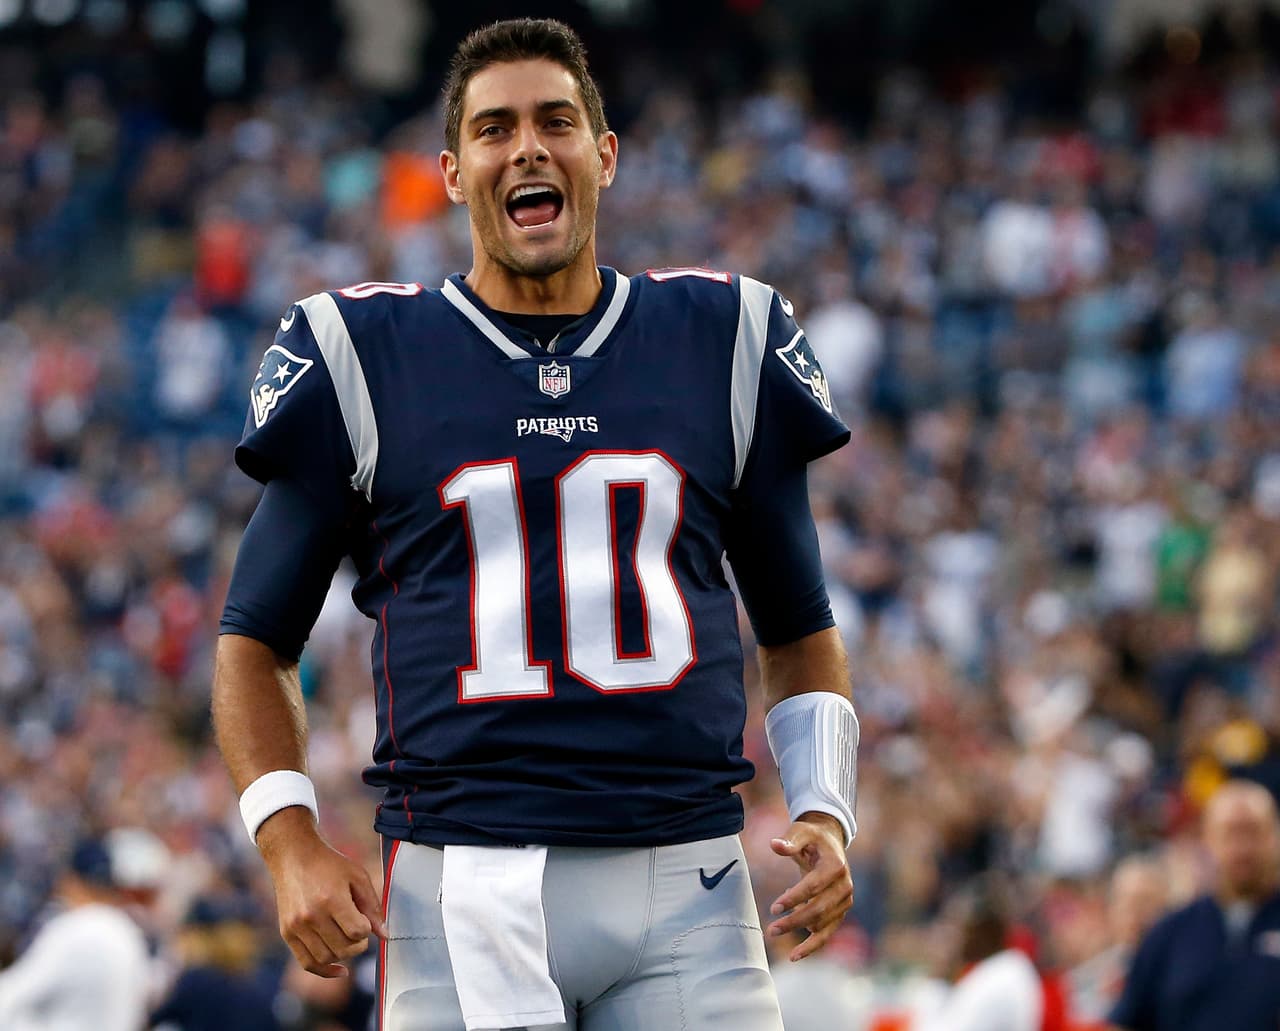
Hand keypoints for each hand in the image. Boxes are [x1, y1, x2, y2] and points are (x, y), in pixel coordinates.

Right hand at [258, 807, 388, 977]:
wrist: (294, 857)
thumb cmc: (330, 864)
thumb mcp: (358, 876)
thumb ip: (373, 906)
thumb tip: (385, 935)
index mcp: (331, 899)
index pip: (358, 932)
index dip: (366, 929)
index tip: (364, 918)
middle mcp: (311, 916)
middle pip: (344, 949)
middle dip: (358, 943)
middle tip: (358, 928)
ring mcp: (296, 926)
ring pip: (327, 958)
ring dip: (343, 954)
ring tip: (345, 937)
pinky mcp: (287, 933)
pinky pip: (307, 962)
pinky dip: (324, 970)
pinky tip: (340, 970)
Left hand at [766, 812, 852, 961]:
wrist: (830, 843)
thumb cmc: (812, 838)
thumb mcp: (801, 832)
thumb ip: (789, 840)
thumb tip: (774, 844)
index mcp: (835, 866)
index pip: (813, 886)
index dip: (794, 898)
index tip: (774, 908)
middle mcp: (845, 885)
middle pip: (819, 909)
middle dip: (794, 921)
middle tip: (771, 929)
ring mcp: (845, 901)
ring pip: (823, 924)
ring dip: (799, 932)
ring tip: (774, 932)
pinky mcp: (841, 911)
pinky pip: (827, 933)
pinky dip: (813, 945)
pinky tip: (794, 955)